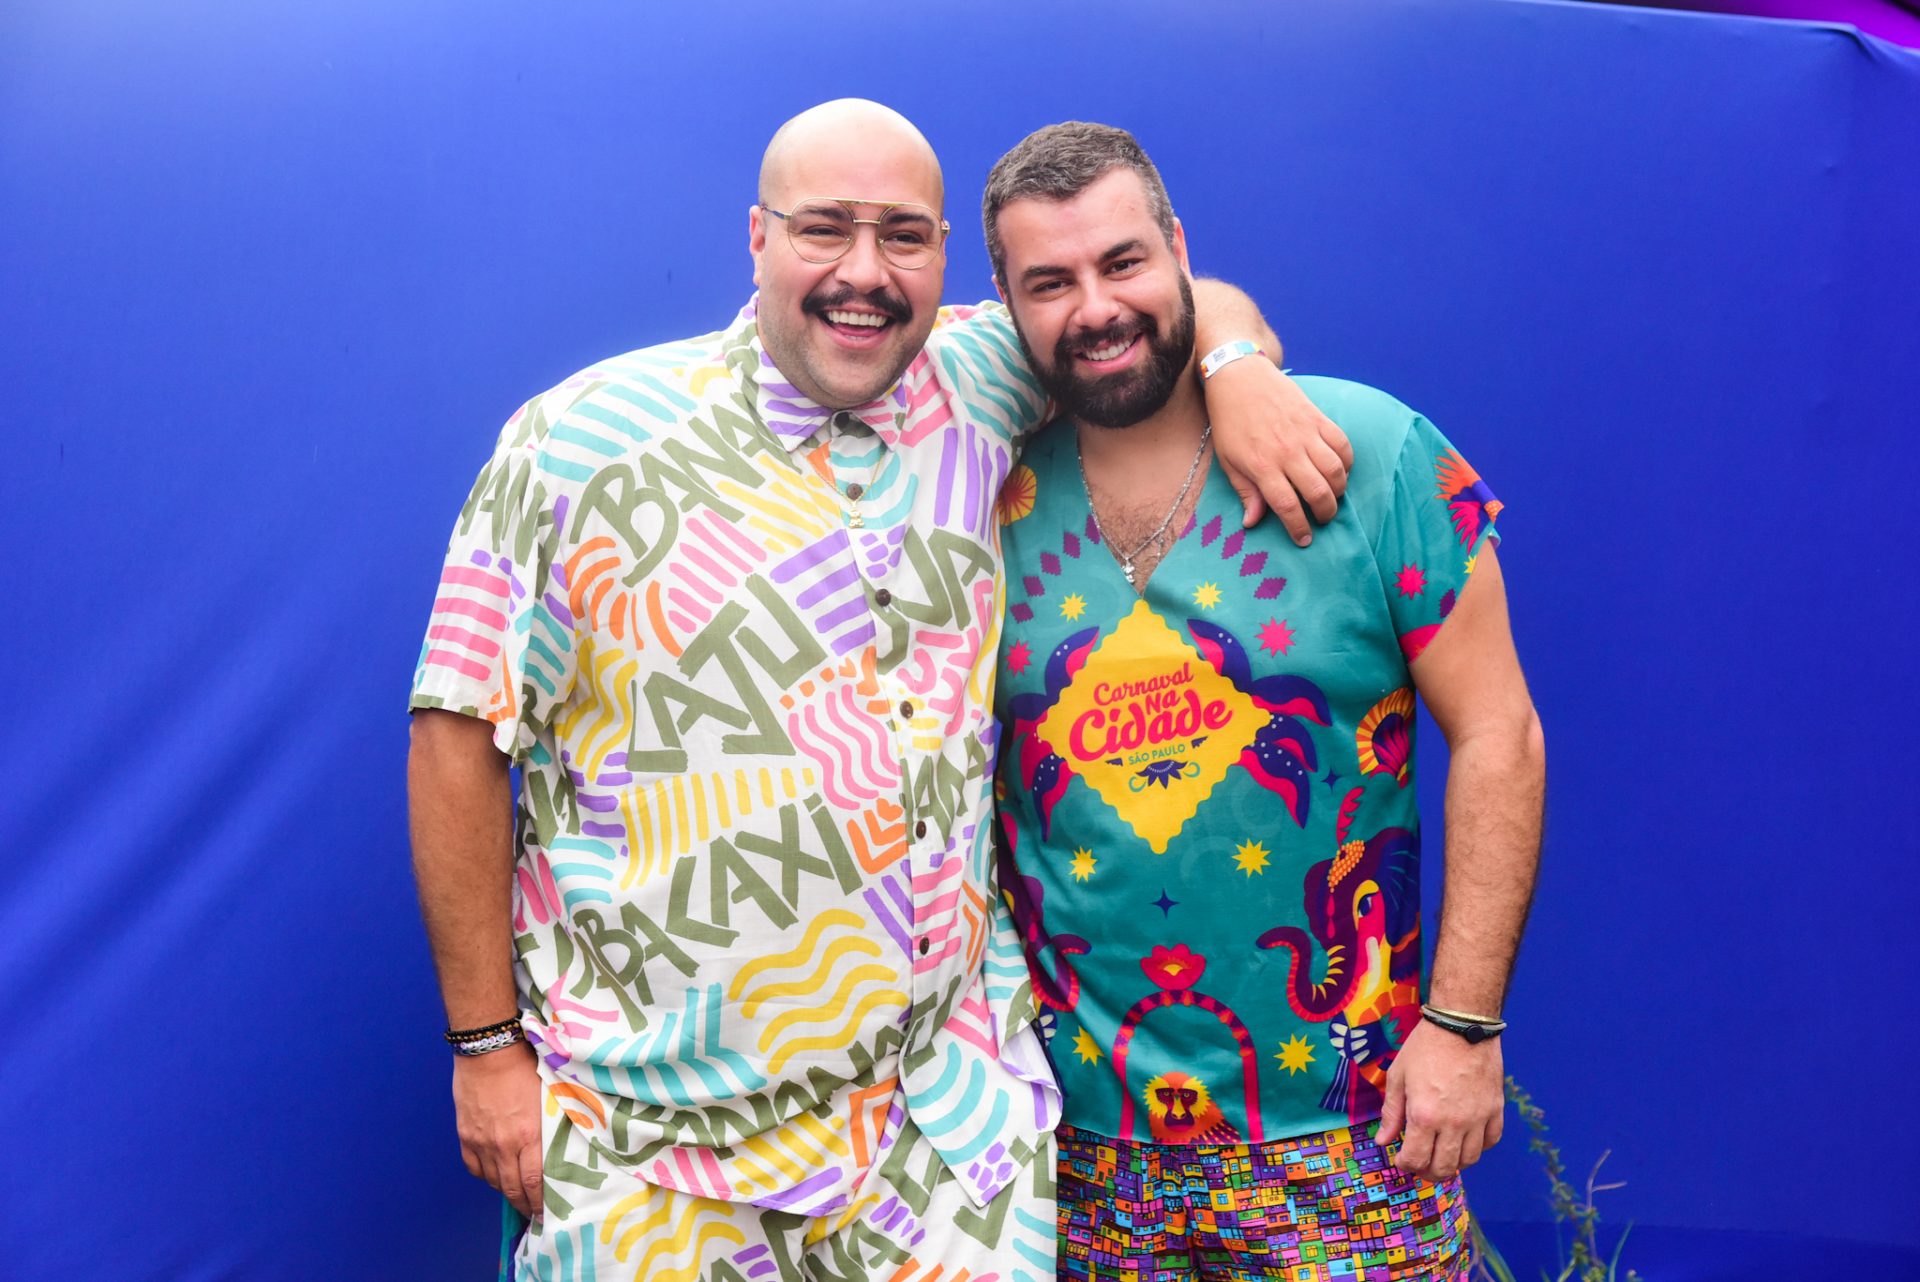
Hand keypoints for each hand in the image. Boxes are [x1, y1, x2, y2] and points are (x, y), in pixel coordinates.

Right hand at [452, 1041, 544, 1216]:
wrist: (489, 1051)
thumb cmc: (523, 1067)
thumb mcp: (547, 1097)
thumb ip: (550, 1125)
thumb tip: (559, 1146)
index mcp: (529, 1135)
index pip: (534, 1181)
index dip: (539, 1202)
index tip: (545, 1213)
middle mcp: (503, 1144)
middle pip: (512, 1188)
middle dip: (523, 1204)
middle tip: (531, 1213)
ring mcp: (481, 1142)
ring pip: (493, 1180)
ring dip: (505, 1191)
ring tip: (515, 1195)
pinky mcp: (465, 1136)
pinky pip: (474, 1167)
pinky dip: (485, 1175)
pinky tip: (494, 1175)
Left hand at [1203, 359, 1352, 543]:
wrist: (1240, 376)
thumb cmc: (1230, 421)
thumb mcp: (1228, 460)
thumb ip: (1246, 491)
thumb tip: (1252, 522)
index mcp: (1262, 465)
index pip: (1287, 506)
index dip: (1299, 527)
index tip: (1304, 539)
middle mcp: (1287, 451)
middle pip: (1318, 492)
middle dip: (1325, 513)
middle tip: (1323, 519)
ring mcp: (1305, 433)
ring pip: (1336, 470)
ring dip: (1339, 490)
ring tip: (1332, 496)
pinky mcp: (1317, 418)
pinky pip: (1342, 445)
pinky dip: (1347, 462)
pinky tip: (1340, 470)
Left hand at [1374, 1019, 1503, 1180]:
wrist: (1461, 1025)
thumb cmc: (1425, 1047)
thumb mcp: (1398, 1076)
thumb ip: (1391, 1112)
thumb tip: (1383, 1141)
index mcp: (1424, 1115)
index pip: (1415, 1159)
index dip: (1405, 1165)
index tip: (1401, 1159)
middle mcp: (1453, 1123)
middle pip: (1443, 1168)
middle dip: (1428, 1173)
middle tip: (1421, 1165)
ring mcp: (1478, 1119)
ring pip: (1469, 1160)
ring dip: (1453, 1164)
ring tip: (1442, 1155)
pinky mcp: (1495, 1110)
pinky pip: (1491, 1141)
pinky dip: (1478, 1147)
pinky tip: (1466, 1140)